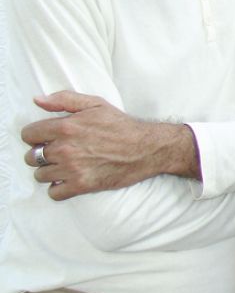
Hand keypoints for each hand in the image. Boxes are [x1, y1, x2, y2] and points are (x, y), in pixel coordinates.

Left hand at [21, 91, 197, 199]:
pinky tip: (68, 179)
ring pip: (40, 175)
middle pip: (31, 157)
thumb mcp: (95, 104)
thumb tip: (37, 100)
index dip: (35, 136)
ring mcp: (73, 169)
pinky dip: (58, 188)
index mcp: (66, 127)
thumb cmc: (121, 126)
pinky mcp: (82, 185)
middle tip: (57, 152)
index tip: (46, 138)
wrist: (147, 148)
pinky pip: (54, 193)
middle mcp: (65, 149)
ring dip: (49, 171)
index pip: (28, 135)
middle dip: (41, 154)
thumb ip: (64, 100)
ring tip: (64, 166)